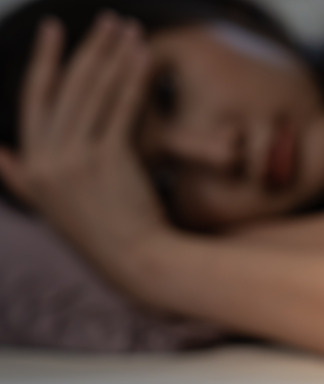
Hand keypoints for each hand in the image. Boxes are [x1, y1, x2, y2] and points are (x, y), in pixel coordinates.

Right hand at [0, 14, 164, 254]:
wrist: (136, 261)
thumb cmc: (102, 231)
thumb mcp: (50, 204)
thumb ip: (21, 177)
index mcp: (32, 167)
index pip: (35, 101)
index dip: (45, 62)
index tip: (54, 30)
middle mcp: (47, 160)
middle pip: (67, 88)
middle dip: (89, 48)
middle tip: (109, 19)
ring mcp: (76, 159)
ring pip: (95, 92)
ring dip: (113, 55)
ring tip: (129, 28)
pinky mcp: (108, 159)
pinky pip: (121, 107)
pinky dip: (133, 77)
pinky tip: (143, 55)